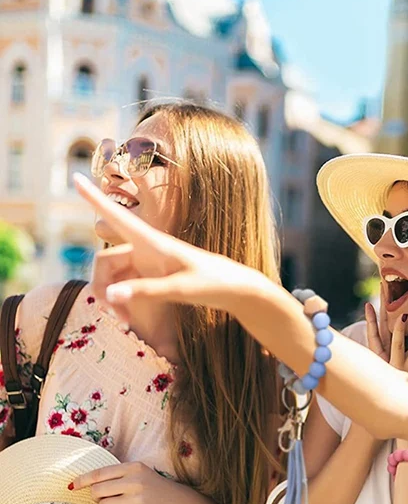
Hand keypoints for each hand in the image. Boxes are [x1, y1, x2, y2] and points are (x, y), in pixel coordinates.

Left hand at [70, 461, 191, 503]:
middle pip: (97, 492)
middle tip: (108, 498)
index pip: (99, 474)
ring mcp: (138, 500)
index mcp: (134, 468)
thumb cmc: (154, 487)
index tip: (72, 486)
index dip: (82, 480)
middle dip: (97, 497)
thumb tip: (80, 484)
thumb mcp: (139, 473)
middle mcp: (135, 482)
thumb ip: (115, 476)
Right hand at [74, 173, 273, 323]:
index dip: (95, 199)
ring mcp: (147, 263)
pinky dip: (123, 303)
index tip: (76, 178)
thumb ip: (145, 291)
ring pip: (113, 278)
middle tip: (118, 320)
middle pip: (105, 262)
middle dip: (102, 289)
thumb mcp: (181, 289)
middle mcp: (145, 249)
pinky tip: (130, 321)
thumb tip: (109, 295)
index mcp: (153, 242)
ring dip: (113, 300)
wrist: (236, 290)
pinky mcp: (152, 277)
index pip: (118, 217)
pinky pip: (125, 287)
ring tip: (126, 324)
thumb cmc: (213, 283)